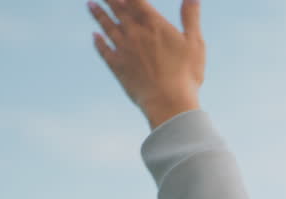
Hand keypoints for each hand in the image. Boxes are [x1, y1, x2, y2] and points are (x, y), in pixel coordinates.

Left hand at [89, 0, 204, 129]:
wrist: (168, 102)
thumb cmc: (186, 74)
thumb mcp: (195, 43)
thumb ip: (191, 17)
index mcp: (154, 25)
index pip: (135, 0)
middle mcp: (135, 33)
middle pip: (118, 10)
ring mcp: (123, 49)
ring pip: (107, 26)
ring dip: (98, 14)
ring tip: (90, 5)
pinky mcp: (117, 66)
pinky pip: (104, 50)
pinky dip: (98, 42)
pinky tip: (95, 36)